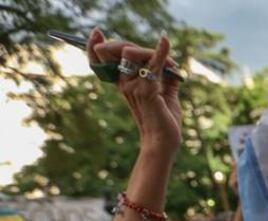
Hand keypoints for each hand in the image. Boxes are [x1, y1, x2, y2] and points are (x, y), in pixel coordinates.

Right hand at [88, 29, 181, 157]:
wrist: (164, 141)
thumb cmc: (164, 119)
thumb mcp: (165, 92)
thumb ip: (166, 75)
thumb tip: (172, 60)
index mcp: (124, 83)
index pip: (101, 59)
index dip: (94, 45)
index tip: (96, 32)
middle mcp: (124, 83)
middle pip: (122, 51)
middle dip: (141, 47)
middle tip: (164, 49)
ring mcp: (132, 86)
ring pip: (133, 53)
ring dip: (154, 52)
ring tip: (173, 64)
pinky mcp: (146, 90)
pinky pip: (153, 64)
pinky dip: (161, 50)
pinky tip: (165, 40)